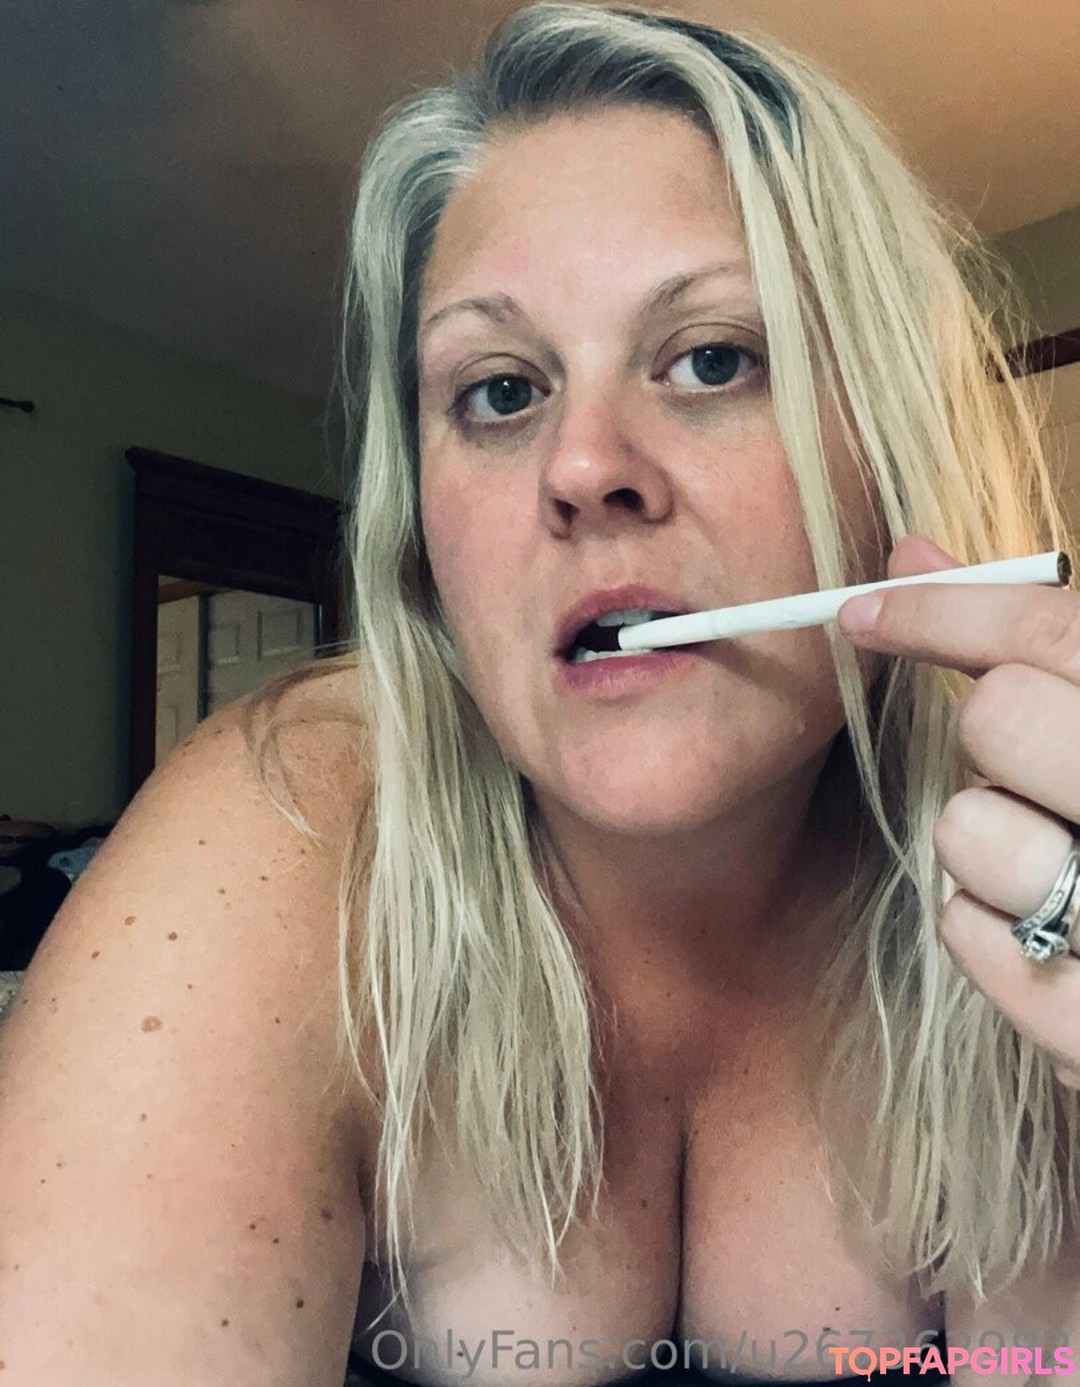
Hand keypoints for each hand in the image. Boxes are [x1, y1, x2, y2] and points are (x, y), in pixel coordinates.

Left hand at [837, 533, 1079, 1087]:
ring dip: (987, 842)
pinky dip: (982, 926)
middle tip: (1031, 767)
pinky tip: (1043, 939)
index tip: (865, 609)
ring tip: (1060, 870)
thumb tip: (909, 553)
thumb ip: (1037, 643)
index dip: (947, 610)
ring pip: (968, 828)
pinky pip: (964, 930)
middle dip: (990, 732)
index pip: (1058, 632)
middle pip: (1001, 718)